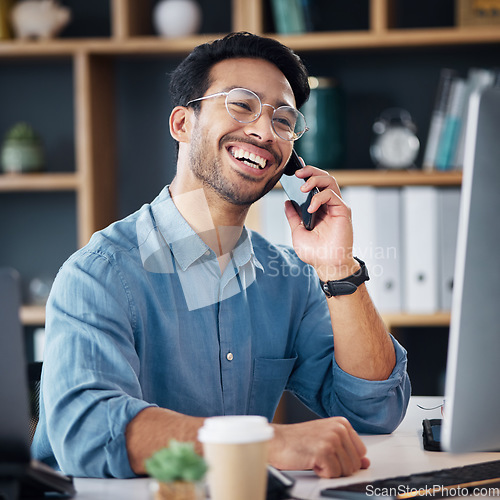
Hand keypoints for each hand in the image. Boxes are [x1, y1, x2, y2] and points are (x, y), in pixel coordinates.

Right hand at [269, 417, 369, 477]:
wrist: (277, 441)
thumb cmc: (298, 440)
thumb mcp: (326, 440)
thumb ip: (347, 450)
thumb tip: (365, 463)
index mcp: (342, 423)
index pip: (360, 452)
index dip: (345, 459)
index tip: (332, 455)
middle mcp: (339, 429)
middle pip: (355, 464)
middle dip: (338, 466)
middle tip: (320, 456)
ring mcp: (332, 439)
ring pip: (346, 471)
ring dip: (329, 470)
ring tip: (315, 457)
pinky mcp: (324, 451)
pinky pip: (333, 475)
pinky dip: (321, 473)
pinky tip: (311, 461)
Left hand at [283, 164, 357, 280]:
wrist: (327, 265)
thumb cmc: (315, 252)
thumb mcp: (298, 231)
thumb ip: (293, 216)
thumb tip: (287, 202)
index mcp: (318, 207)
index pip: (313, 184)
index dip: (306, 174)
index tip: (293, 169)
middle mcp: (328, 204)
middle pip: (323, 177)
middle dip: (310, 171)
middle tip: (297, 173)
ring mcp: (336, 206)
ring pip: (330, 181)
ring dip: (315, 179)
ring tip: (302, 187)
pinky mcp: (343, 211)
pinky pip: (332, 195)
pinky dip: (319, 198)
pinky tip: (310, 207)